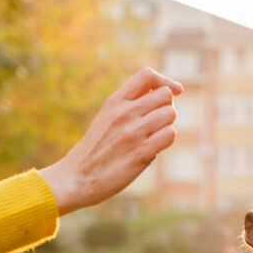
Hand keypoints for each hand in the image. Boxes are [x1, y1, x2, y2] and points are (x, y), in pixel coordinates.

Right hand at [39, 67, 183, 214]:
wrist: (78, 177)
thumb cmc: (97, 148)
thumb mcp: (107, 117)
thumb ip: (130, 104)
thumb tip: (163, 93)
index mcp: (114, 101)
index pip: (147, 75)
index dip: (166, 82)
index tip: (174, 93)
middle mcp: (124, 113)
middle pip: (165, 95)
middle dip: (166, 108)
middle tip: (155, 123)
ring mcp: (133, 132)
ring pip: (170, 114)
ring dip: (166, 126)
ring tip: (152, 136)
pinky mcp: (141, 152)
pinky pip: (170, 135)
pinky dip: (165, 141)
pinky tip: (152, 148)